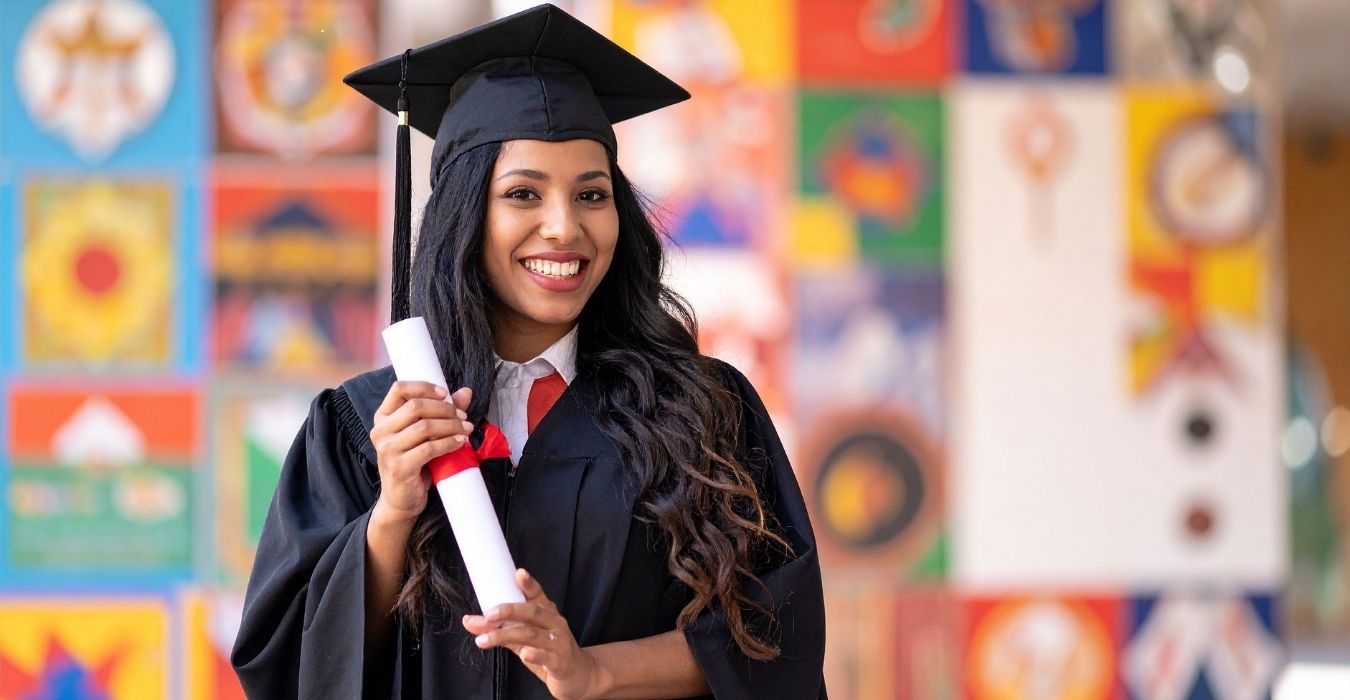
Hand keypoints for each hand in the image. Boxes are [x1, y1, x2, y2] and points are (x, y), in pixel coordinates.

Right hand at [369, 382, 473, 523]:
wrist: (402, 499)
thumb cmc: (414, 463)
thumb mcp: (425, 434)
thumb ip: (442, 412)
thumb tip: (466, 392)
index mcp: (383, 417)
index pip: (399, 389)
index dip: (424, 387)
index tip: (445, 393)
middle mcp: (381, 431)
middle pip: (415, 406)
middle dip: (445, 409)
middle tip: (463, 417)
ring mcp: (387, 449)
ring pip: (424, 427)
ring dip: (450, 426)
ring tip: (466, 429)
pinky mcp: (399, 467)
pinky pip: (429, 448)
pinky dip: (449, 443)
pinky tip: (460, 442)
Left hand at [464, 569, 601, 699]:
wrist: (577, 675)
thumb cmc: (547, 652)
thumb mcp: (523, 639)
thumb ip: (499, 630)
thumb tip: (470, 621)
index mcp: (547, 613)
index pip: (537, 595)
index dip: (529, 584)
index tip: (518, 573)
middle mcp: (554, 624)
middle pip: (532, 612)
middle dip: (509, 610)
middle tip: (489, 614)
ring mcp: (559, 642)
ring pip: (532, 634)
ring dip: (506, 636)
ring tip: (485, 640)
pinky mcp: (560, 662)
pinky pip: (547, 657)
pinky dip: (535, 654)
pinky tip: (525, 654)